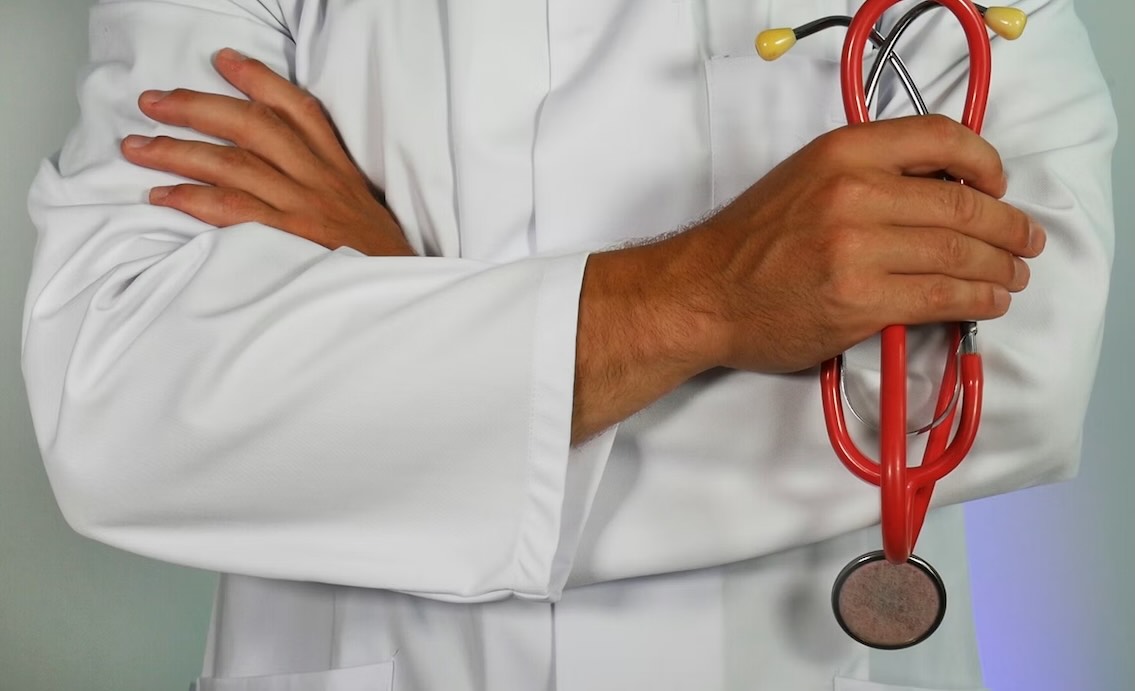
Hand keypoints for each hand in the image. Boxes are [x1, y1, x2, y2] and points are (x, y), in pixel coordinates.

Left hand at [121, 48, 413, 256]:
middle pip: (253, 126)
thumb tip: (276, 165)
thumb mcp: (361, 207)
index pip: (298, 109)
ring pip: (233, 164)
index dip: (259, 79)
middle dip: (197, 107)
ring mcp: (303, 208)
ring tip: (136, 146)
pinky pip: (233, 211)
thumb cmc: (375, 256)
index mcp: (338, 167)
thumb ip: (325, 182)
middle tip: (153, 102)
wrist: (397, 292)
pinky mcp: (288, 240)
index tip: (223, 60)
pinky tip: (162, 195)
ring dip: (178, 151)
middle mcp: (319, 179)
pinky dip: (193, 200)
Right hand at [653, 114, 1045, 373]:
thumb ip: (866, 173)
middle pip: (962, 203)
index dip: (985, 162)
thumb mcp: (805, 178)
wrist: (703, 293)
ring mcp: (858, 249)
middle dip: (1008, 226)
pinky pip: (942, 297)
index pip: (940, 137)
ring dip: (1000, 267)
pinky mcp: (861, 301)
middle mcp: (854, 193)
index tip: (997, 184)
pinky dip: (977, 299)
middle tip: (1024, 240)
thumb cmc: (749, 242)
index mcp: (842, 152)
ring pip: (959, 252)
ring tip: (1014, 275)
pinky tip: (988, 301)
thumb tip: (940, 190)